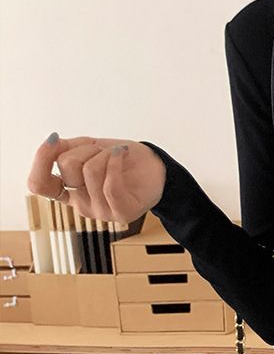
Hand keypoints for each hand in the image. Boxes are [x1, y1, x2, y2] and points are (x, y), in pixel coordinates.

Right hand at [27, 134, 165, 222]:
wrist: (155, 166)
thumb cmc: (121, 159)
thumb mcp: (88, 147)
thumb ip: (63, 149)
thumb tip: (50, 143)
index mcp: (69, 192)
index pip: (38, 184)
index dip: (41, 160)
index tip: (55, 139)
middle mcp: (81, 205)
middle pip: (67, 166)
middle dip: (86, 149)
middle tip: (104, 151)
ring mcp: (100, 212)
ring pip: (89, 170)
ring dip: (104, 153)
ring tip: (117, 154)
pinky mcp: (121, 213)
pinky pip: (109, 183)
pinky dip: (115, 161)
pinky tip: (122, 154)